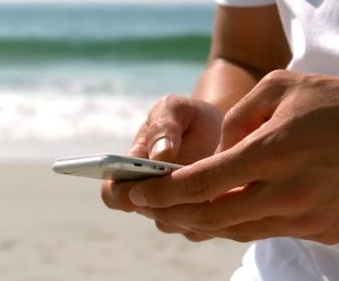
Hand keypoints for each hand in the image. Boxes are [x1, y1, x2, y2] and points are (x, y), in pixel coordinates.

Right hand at [101, 95, 222, 240]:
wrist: (222, 131)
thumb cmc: (190, 119)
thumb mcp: (175, 109)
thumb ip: (163, 125)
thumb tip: (159, 154)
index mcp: (130, 169)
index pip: (113, 194)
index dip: (123, 193)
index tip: (146, 178)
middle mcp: (148, 196)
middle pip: (146, 211)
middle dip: (165, 196)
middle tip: (191, 176)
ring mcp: (173, 212)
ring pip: (174, 224)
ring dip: (191, 204)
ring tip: (213, 179)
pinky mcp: (200, 223)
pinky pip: (200, 230)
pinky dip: (212, 213)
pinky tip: (226, 190)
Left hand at [126, 70, 338, 243]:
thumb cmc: (335, 101)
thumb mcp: (279, 87)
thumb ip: (237, 118)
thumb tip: (215, 151)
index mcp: (273, 151)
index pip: (202, 182)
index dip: (162, 191)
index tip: (135, 193)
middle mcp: (288, 192)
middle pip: (213, 216)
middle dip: (174, 214)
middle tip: (150, 209)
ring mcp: (307, 217)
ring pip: (239, 230)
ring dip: (205, 223)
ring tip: (181, 213)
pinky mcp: (324, 230)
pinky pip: (271, 230)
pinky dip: (245, 222)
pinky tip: (232, 210)